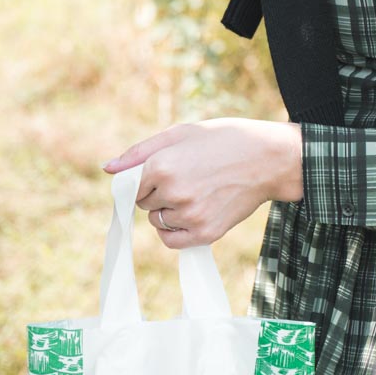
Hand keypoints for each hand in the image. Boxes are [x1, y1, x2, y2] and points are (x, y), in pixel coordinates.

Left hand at [103, 119, 303, 247]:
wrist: (268, 159)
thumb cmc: (223, 139)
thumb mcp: (180, 133)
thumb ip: (139, 152)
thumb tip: (107, 169)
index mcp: (162, 165)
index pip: (131, 185)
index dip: (146, 177)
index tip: (167, 169)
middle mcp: (173, 192)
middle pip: (143, 203)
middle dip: (157, 192)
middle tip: (187, 176)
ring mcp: (189, 215)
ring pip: (157, 221)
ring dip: (168, 210)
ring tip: (196, 191)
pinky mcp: (205, 234)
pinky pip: (171, 240)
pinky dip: (175, 231)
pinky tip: (192, 213)